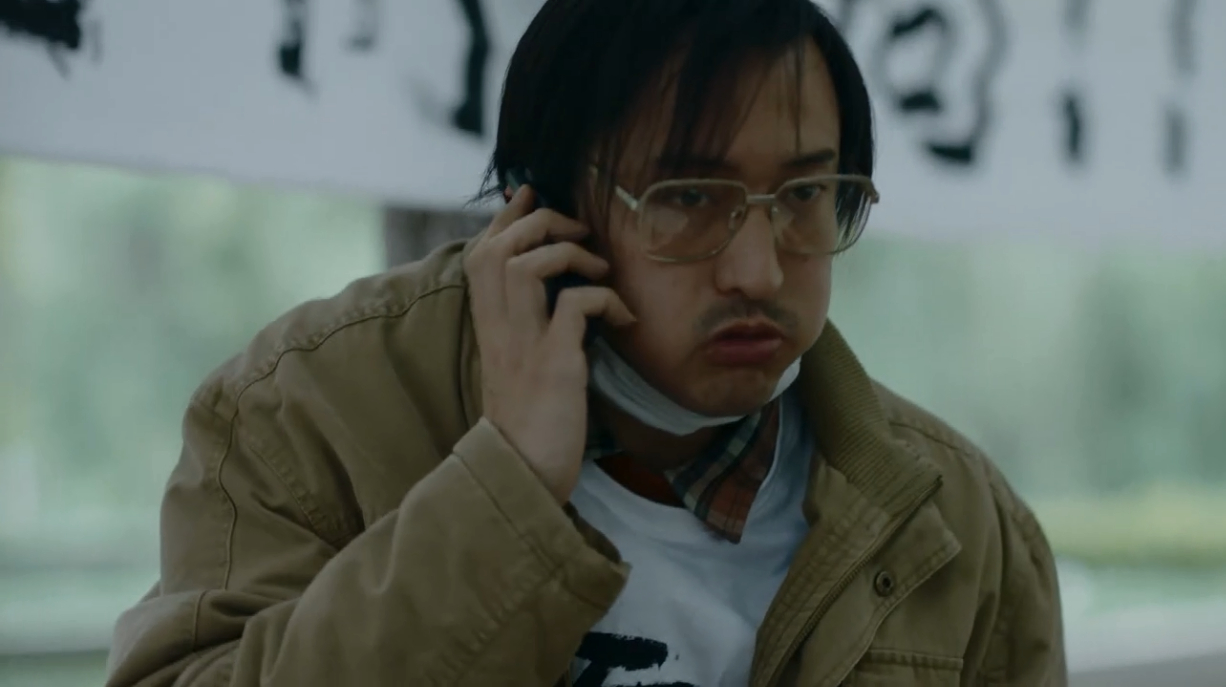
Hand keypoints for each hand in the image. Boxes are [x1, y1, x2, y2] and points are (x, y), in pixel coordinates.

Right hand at [464, 185, 635, 503]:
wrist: (523, 476)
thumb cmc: (530, 425)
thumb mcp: (522, 368)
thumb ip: (528, 329)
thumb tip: (560, 299)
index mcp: (489, 329)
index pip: (481, 255)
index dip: (504, 219)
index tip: (529, 195)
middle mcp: (499, 331)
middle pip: (497, 249)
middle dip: (538, 223)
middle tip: (578, 230)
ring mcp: (524, 347)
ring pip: (524, 265)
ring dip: (568, 253)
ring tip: (600, 269)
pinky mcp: (554, 366)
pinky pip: (574, 306)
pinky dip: (604, 299)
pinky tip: (624, 320)